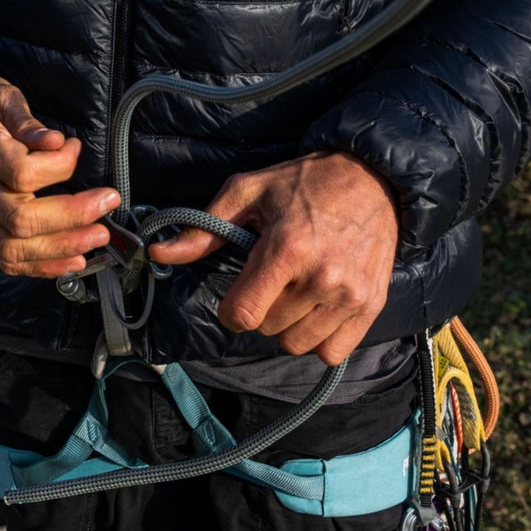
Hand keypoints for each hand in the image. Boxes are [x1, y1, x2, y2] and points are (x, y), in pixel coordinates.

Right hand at [0, 64, 119, 279]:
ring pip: (14, 246)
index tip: (74, 147)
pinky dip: (42, 266)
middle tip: (107, 200)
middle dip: (72, 215)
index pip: (20, 172)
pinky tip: (74, 259)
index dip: (58, 166)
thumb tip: (56, 142)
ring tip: (98, 236)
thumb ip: (26, 120)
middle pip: (20, 218)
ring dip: (62, 247)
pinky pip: (7, 258)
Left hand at [147, 151, 399, 365]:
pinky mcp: (371, 306)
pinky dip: (320, 337)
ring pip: (296, 344)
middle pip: (267, 329)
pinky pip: (330, 352)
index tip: (237, 295)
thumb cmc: (304, 182)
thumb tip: (157, 253)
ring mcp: (349, 295)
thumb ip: (203, 229)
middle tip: (273, 278)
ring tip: (297, 288)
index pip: (243, 314)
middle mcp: (321, 277)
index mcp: (287, 248)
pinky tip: (319, 305)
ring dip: (289, 324)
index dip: (230, 311)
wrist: (373, 178)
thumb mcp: (248, 192)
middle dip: (262, 308)